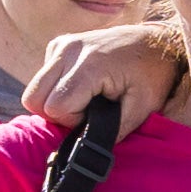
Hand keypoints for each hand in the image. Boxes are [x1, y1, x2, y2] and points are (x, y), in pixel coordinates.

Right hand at [27, 26, 185, 131]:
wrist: (157, 42)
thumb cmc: (153, 74)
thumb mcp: (143, 107)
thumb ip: (114, 130)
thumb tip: (89, 149)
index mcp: (89, 64)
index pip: (55, 108)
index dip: (73, 120)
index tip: (97, 115)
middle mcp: (68, 50)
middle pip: (33, 99)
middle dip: (57, 114)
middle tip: (87, 111)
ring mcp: (61, 44)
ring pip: (34, 90)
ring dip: (55, 101)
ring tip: (87, 99)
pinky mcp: (59, 44)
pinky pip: (43, 78)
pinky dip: (57, 88)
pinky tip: (83, 86)